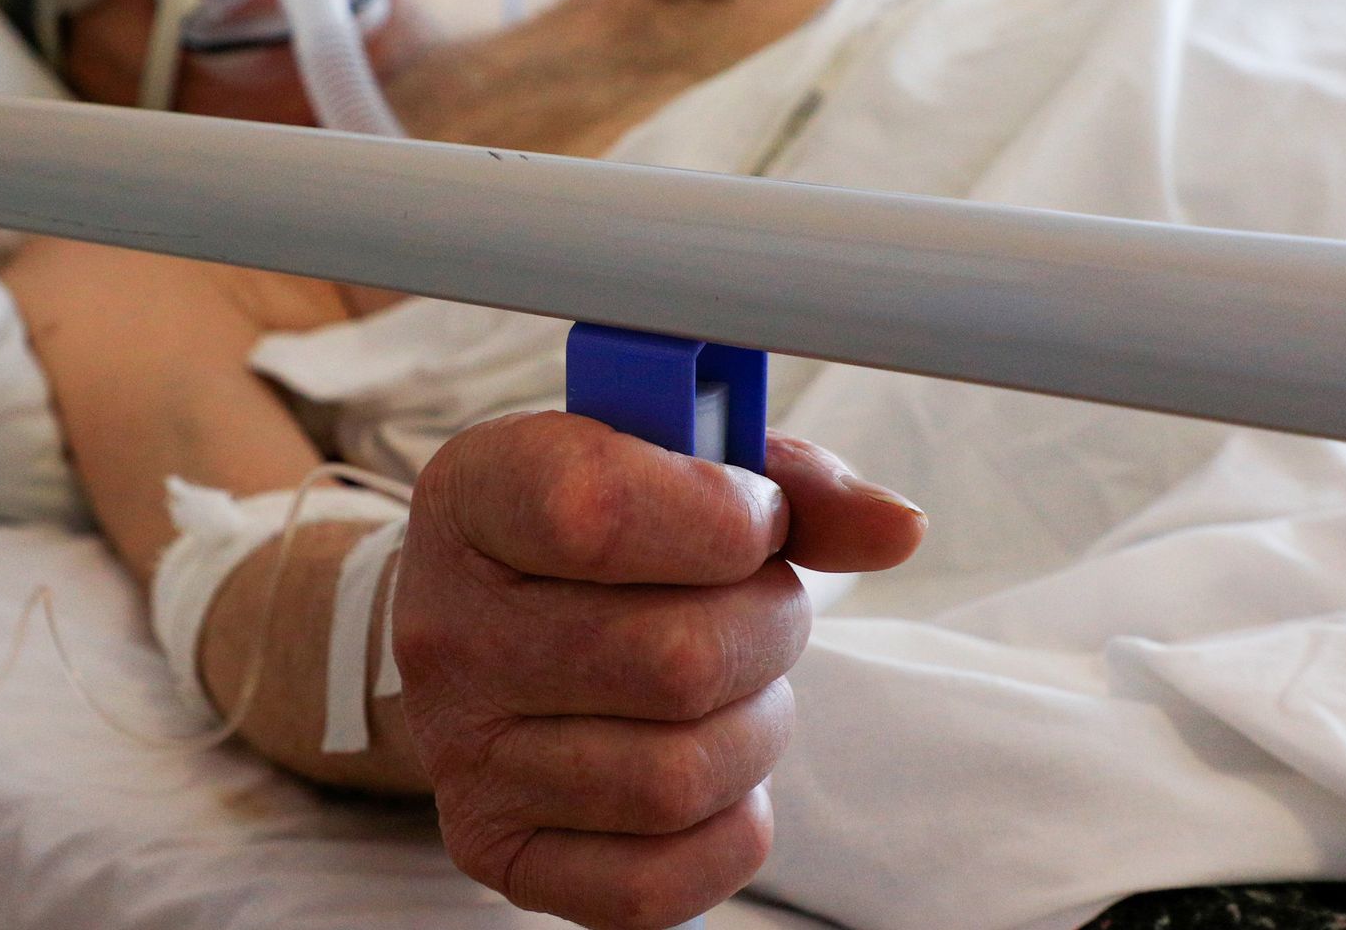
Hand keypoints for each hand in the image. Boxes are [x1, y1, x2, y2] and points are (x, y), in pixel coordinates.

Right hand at [393, 412, 924, 928]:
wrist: (481, 619)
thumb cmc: (599, 528)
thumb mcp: (670, 459)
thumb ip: (787, 480)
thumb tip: (897, 530)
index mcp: (477, 496)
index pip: (599, 514)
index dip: (724, 518)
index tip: (752, 518)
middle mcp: (447, 631)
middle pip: (677, 661)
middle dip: (767, 630)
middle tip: (754, 609)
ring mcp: (462, 754)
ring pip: (681, 778)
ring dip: (755, 731)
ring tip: (729, 689)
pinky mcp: (495, 850)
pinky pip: (657, 885)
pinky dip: (725, 830)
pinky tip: (707, 767)